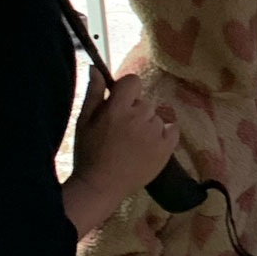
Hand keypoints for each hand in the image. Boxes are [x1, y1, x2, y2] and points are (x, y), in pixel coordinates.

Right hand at [62, 72, 179, 237]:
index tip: (120, 103)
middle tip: (121, 131)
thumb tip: (96, 68)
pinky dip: (164, 135)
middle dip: (135, 112)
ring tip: (132, 144)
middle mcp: (139, 118)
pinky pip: (172, 129)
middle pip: (144, 102)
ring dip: (148, 126)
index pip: (133, 82)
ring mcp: (155, 133)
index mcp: (117, 109)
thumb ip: (94, 93)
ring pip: (156, 117)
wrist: (100, 187)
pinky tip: (149, 147)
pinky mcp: (166, 148)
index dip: (127, 90)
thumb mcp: (84, 121)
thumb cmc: (89, 153)